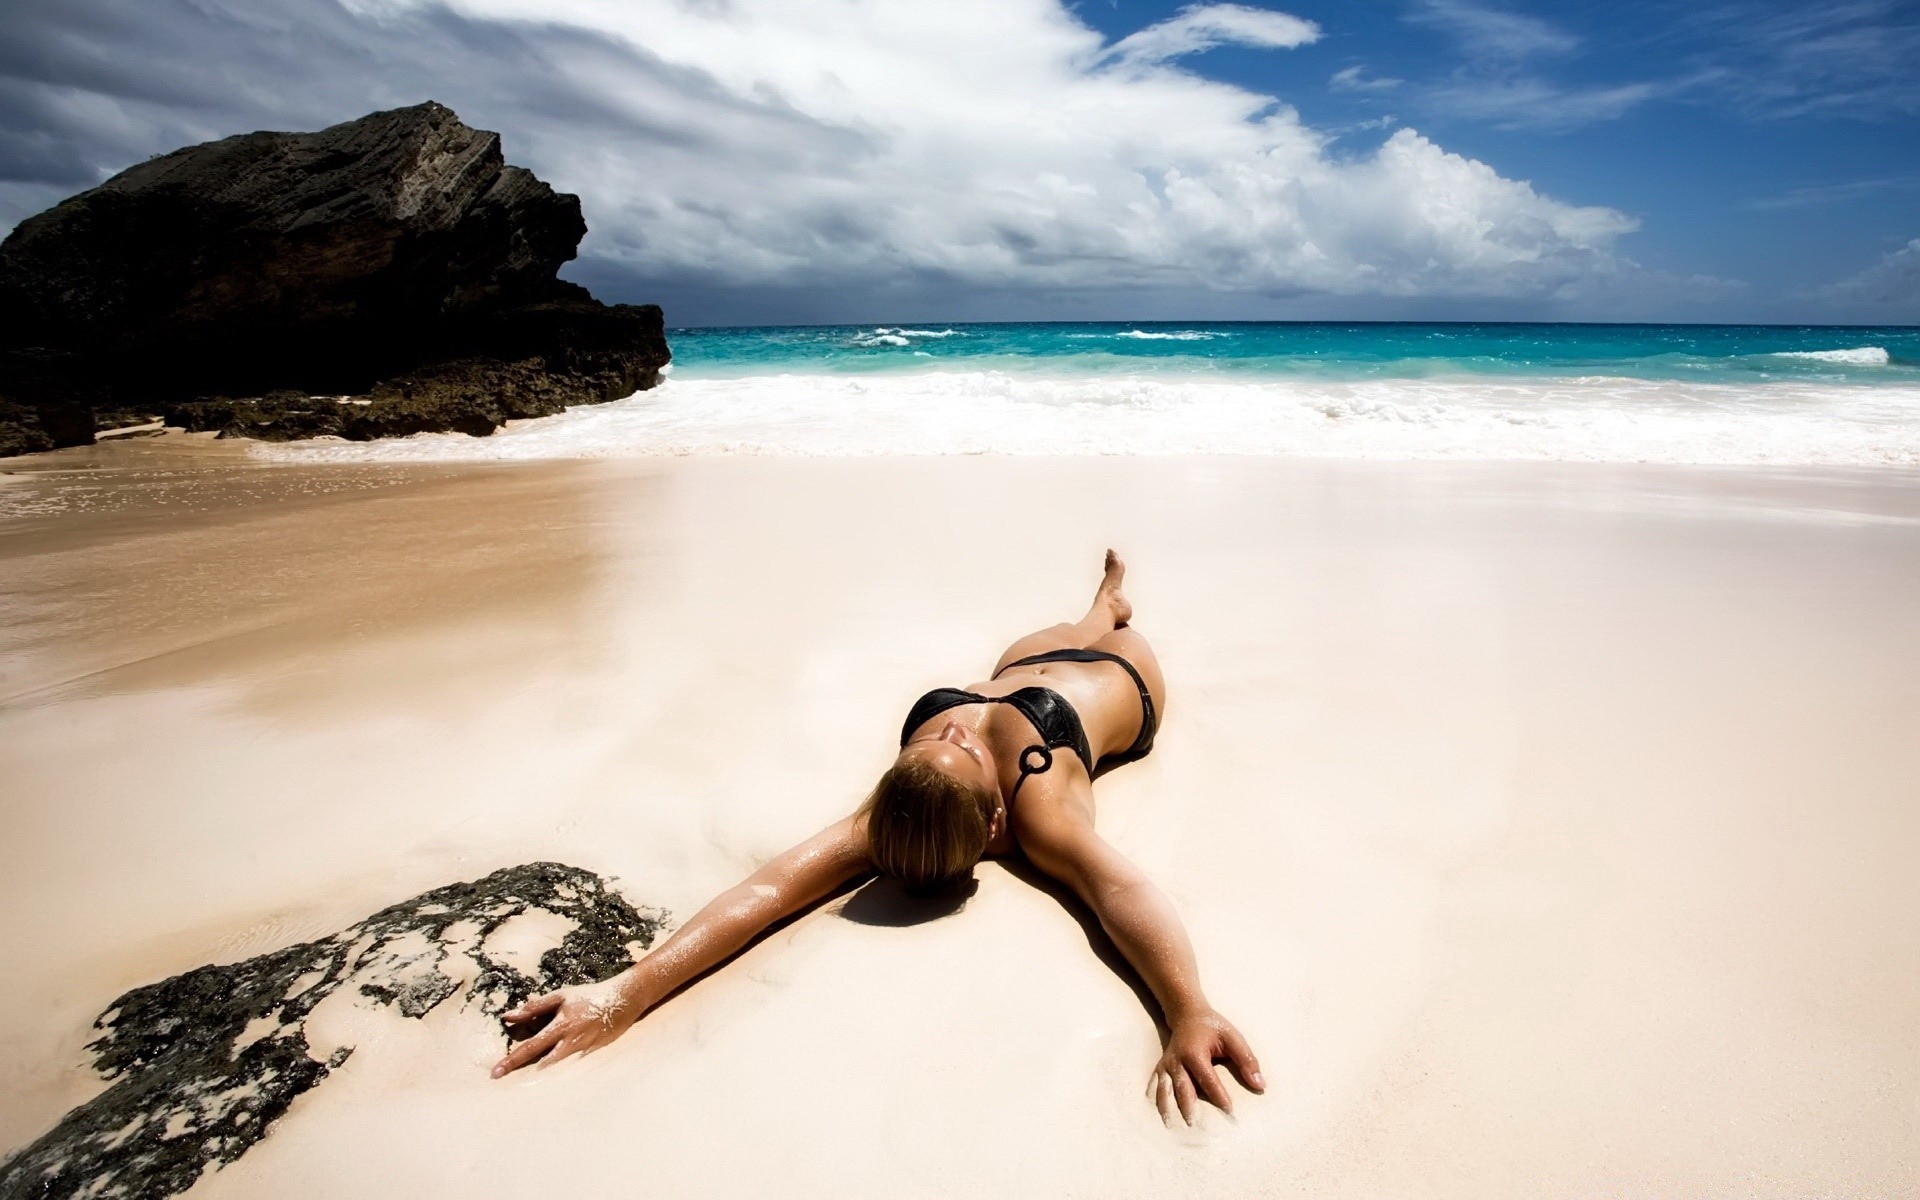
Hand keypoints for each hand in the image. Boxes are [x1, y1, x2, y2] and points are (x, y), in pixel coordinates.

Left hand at [491, 975, 643, 1077]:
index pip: (530, 1047)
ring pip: (555, 1069)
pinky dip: (557, 1074)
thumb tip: (509, 1015)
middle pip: (540, 1064)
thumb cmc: (588, 996)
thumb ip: (535, 1007)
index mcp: (559, 1027)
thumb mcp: (561, 996)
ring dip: (538, 1076)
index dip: (512, 1060)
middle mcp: (569, 1043)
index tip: (495, 1072)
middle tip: (501, 1080)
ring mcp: (582, 1052)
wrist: (623, 1000)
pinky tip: (548, 1080)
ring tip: (523, 1082)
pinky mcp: (592, 1057)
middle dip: (520, 1072)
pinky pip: (570, 1068)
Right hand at [1148, 1009, 1263, 1123]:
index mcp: (1194, 1052)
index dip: (1218, 1095)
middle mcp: (1177, 1060)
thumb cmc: (1212, 1027)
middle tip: (1195, 1126)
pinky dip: (1157, 1100)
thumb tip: (1259, 1084)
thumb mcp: (1232, 1037)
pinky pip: (1156, 1086)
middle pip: (1182, 1088)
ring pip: (1165, 1090)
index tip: (1229, 1110)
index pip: (1207, 1078)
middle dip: (1188, 1108)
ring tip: (1171, 1126)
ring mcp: (1166, 1065)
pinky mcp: (1161, 1068)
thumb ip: (1246, 1060)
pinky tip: (1160, 1115)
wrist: (1187, 1014)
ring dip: (1168, 1109)